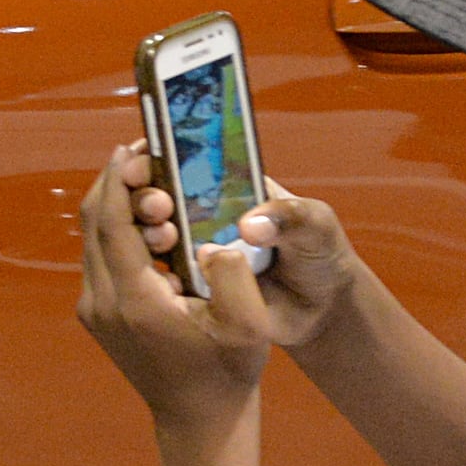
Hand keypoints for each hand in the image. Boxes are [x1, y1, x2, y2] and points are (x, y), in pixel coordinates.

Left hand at [78, 144, 272, 450]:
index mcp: (132, 299)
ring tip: (157, 189)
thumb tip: (215, 239)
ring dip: (120, 207)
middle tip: (150, 160)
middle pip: (94, 223)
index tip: (135, 148)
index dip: (119, 180)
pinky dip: (120, 231)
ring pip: (94, 239)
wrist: (199, 418)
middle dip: (118, 184)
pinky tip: (153, 222)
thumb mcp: (248, 325)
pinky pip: (101, 257)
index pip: (111, 223)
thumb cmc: (228, 371)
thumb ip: (234, 275)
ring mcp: (93, 308)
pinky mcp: (98, 313)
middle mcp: (100, 301)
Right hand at [119, 152, 361, 346]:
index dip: (156, 156)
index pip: (181, 161)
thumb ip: (289, 216)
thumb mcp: (315, 224)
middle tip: (157, 206)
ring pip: (152, 235)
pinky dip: (155, 276)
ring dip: (146, 233)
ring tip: (163, 238)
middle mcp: (201, 214)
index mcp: (227, 186)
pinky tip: (162, 277)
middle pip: (156, 196)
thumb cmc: (319, 252)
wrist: (322, 309)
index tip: (143, 158)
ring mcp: (193, 250)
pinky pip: (165, 279)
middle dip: (145, 194)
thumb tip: (249, 225)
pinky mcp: (192, 286)